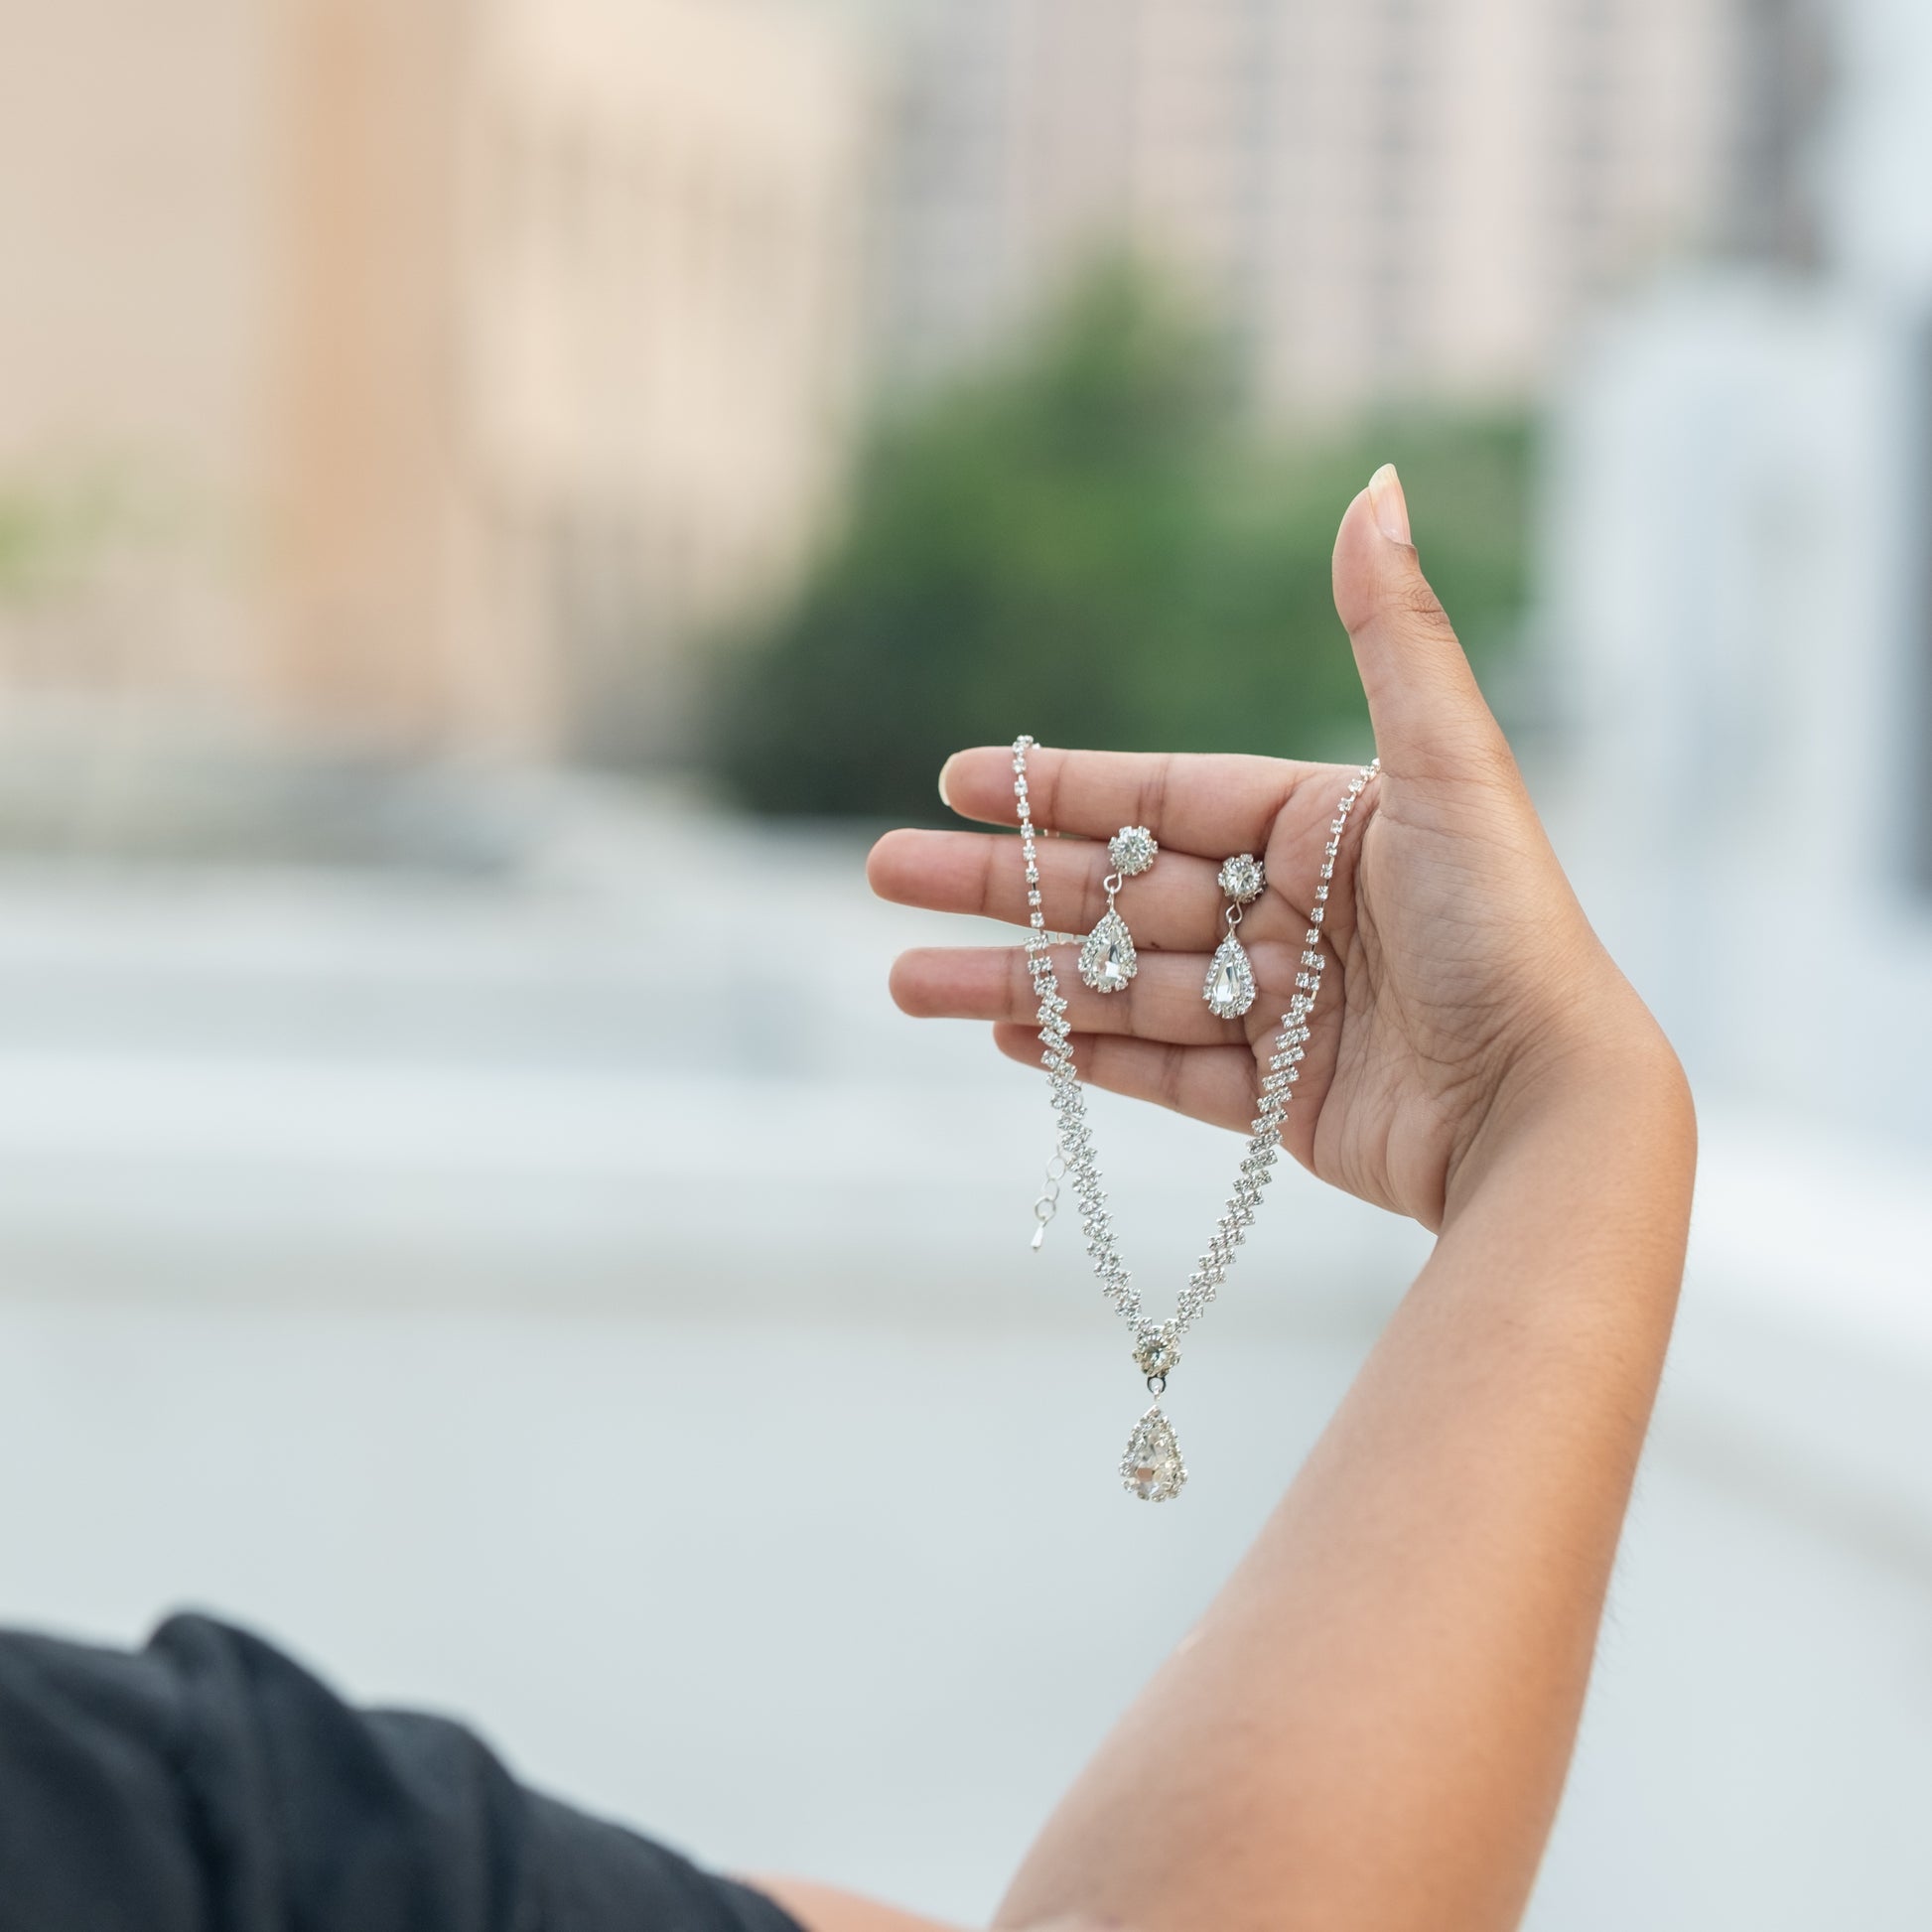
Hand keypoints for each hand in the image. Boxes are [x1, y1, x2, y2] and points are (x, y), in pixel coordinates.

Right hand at [869, 467, 1671, 1229]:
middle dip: (999, 884)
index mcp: (1323, 825)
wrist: (1553, 1109)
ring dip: (1014, 981)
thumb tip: (1373, 482)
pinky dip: (1085, 1055)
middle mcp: (1296, 910)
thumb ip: (1394, 635)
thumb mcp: (1450, 769)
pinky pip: (1161, 1068)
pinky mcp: (1281, 1097)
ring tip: (905, 981)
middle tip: (887, 876)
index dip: (1056, 788)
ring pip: (1120, 985)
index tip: (955, 780)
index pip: (1161, 797)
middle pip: (1118, 890)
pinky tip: (1004, 1036)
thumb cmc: (1509, 930)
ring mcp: (1284, 1007)